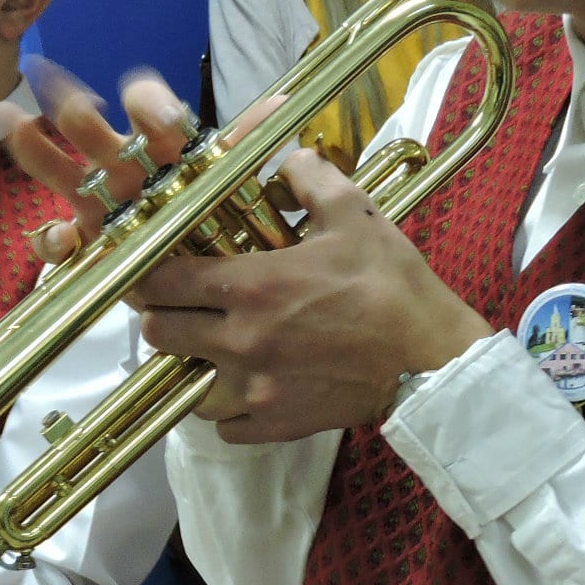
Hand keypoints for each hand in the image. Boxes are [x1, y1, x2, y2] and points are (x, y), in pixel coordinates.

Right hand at [0, 64, 279, 278]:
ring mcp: (97, 201)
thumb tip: (280, 104)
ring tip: (3, 115)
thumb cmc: (213, 213)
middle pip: (89, 126)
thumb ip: (246, 143)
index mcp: (157, 141)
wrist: (203, 267)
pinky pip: (60, 240)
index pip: (144, 103)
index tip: (159, 118)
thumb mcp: (232, 177)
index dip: (148, 103)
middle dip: (71, 106)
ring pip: (58, 169)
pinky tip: (60, 240)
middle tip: (47, 78)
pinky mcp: (88, 242)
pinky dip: (56, 241)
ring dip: (31, 144)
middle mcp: (120, 163)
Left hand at [139, 150, 491, 442]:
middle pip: (159, 332)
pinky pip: (225, 426)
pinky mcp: (275, 424)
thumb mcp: (355, 214)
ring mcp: (254, 389)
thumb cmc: (392, 284)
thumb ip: (310, 178)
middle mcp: (240, 340)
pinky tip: (243, 389)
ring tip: (210, 351)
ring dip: (191, 367)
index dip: (151, 272)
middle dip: (162, 315)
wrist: (432, 360)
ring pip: (185, 386)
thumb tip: (287, 159)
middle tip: (181, 305)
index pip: (164, 280)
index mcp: (252, 285)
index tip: (156, 267)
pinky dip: (226, 411)